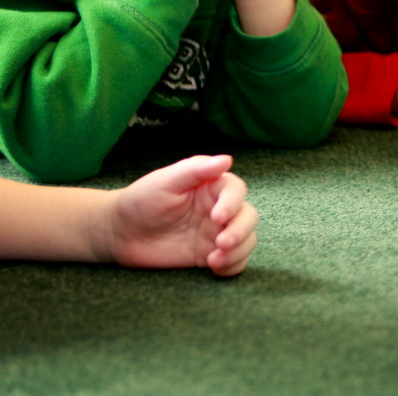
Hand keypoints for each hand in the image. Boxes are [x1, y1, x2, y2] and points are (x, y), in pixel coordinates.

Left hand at [107, 155, 257, 276]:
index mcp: (212, 187)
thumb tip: (227, 160)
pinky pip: (234, 261)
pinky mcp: (208, 255)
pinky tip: (215, 268)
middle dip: (240, 231)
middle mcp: (219, 209)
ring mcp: (215, 233)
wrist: (119, 232)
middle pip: (248, 217)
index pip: (237, 191)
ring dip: (238, 251)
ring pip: (246, 240)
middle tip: (221, 243)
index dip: (233, 203)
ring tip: (214, 260)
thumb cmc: (141, 200)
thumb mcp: (165, 181)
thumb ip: (195, 170)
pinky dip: (233, 266)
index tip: (218, 217)